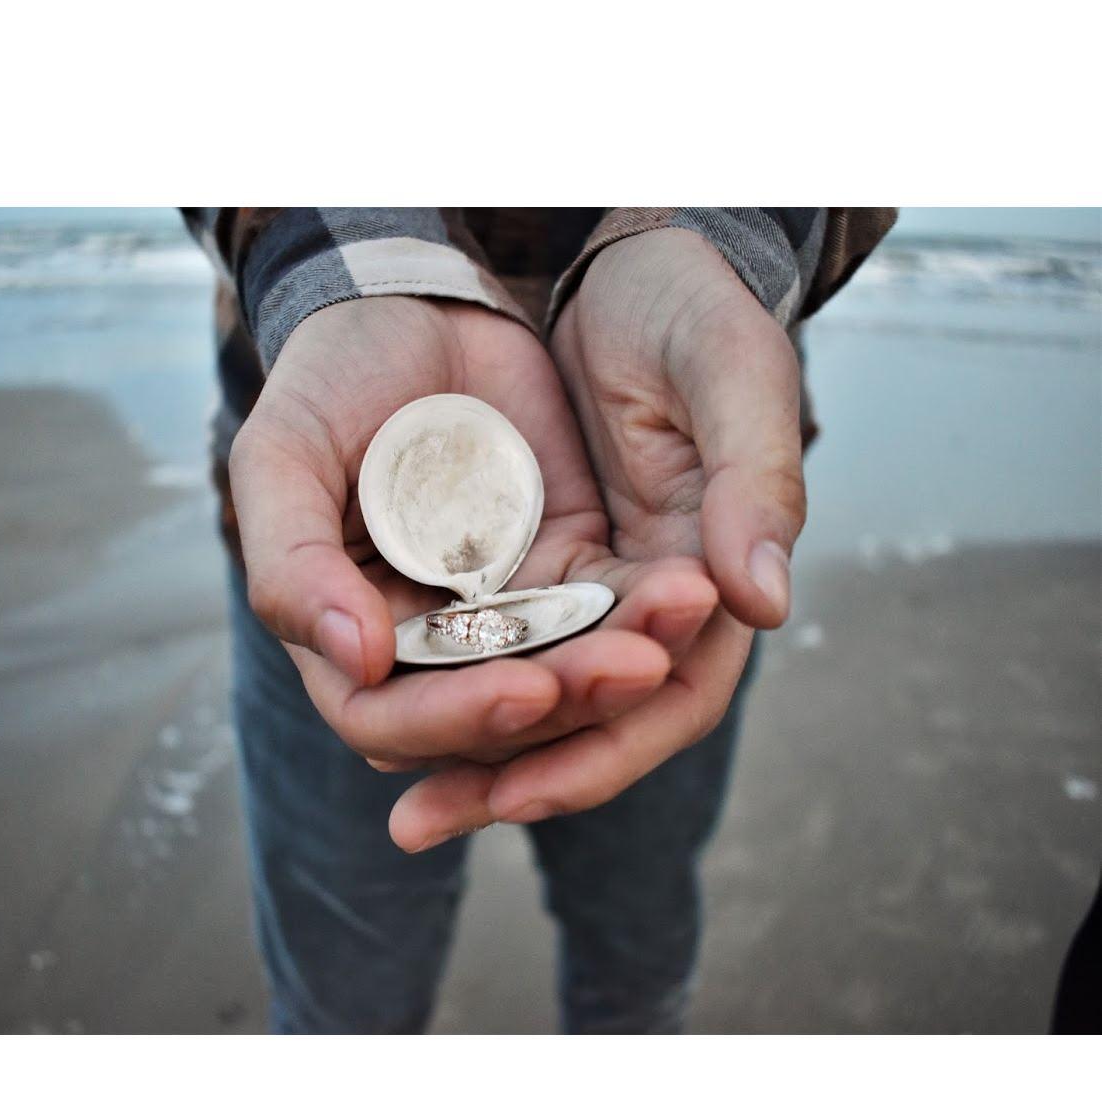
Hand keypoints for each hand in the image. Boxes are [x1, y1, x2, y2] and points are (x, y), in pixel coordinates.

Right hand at [229, 295, 717, 786]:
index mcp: (349, 639)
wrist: (410, 311)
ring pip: (565, 680)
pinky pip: (610, 614)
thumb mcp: (283, 458)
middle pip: (496, 722)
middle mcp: (430, 648)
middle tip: (637, 668)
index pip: (390, 721)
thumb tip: (358, 661)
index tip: (525, 688)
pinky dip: (647, 615)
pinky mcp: (567, 572)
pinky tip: (688, 592)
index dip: (453, 720)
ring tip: (677, 618)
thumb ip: (293, 564)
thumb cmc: (328, 384)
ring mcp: (504, 616)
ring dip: (623, 671)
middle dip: (567, 703)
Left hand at [392, 229, 804, 844]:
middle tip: (421, 823)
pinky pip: (475, 634)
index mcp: (712, 576)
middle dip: (504, 769)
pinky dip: (435, 673)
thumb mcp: (733, 374)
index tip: (518, 792)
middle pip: (581, 722)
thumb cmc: (692, 306)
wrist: (619, 258)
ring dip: (459, 745)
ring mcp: (576, 583)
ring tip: (400, 804)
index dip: (598, 753)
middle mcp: (642, 602)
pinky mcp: (520, 554)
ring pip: (520, 692)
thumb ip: (758, 483)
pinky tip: (374, 699)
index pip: (668, 701)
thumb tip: (758, 604)